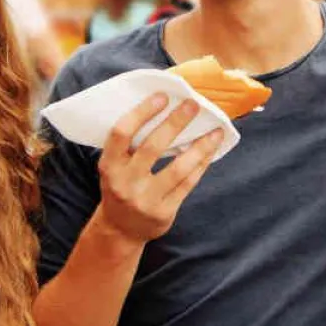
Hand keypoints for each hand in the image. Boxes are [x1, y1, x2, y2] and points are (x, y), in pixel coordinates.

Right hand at [94, 93, 222, 244]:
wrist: (121, 230)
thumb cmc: (121, 185)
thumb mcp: (115, 166)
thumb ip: (131, 144)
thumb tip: (165, 108)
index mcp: (109, 166)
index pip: (121, 133)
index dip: (141, 113)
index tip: (162, 96)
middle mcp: (125, 183)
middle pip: (153, 147)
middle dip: (175, 123)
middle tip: (193, 104)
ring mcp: (145, 200)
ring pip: (178, 168)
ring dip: (200, 146)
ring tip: (216, 130)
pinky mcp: (164, 213)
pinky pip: (187, 184)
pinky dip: (201, 164)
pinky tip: (210, 151)